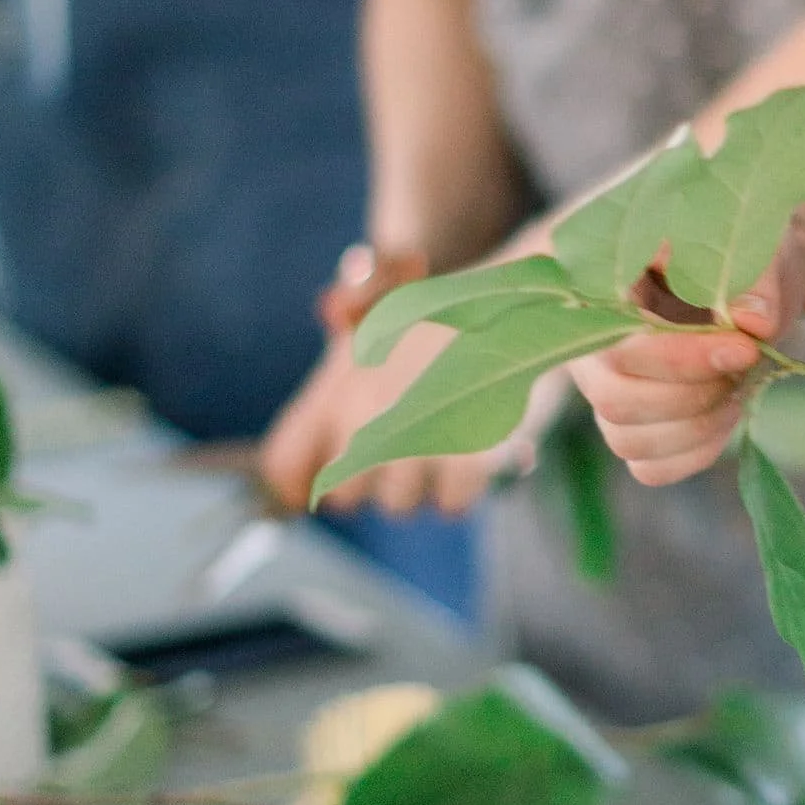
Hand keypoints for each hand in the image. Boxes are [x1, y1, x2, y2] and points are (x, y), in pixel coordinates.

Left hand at [259, 247, 503, 520]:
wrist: (520, 299)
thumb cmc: (441, 320)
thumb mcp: (374, 330)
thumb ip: (332, 384)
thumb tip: (303, 439)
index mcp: (338, 384)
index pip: (284, 465)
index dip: (302, 480)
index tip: (325, 479)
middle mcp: (367, 413)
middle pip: (344, 496)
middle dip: (373, 483)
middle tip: (405, 447)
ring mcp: (417, 437)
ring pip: (399, 505)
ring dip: (422, 485)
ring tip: (445, 438)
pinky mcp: (470, 457)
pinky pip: (451, 504)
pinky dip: (465, 486)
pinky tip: (472, 451)